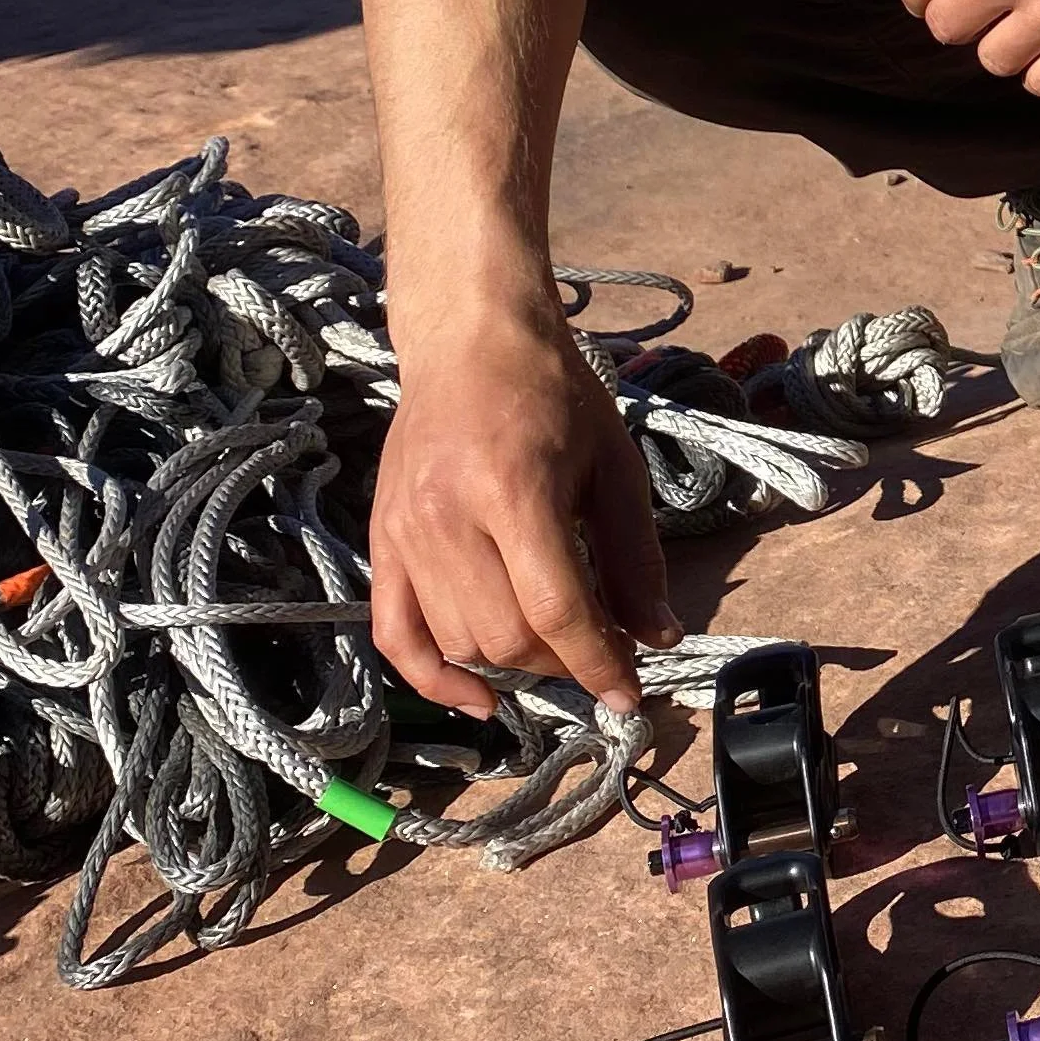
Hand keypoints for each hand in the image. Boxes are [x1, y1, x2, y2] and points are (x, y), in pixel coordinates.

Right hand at [370, 307, 677, 717]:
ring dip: (514, 665)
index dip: (597, 662)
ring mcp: (405, 533)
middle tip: (599, 648)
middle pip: (507, 635)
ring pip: (460, 642)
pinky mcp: (381, 541)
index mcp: (514, 490)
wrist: (470, 342)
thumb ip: (635, 556)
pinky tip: (481, 698)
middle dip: (564, 662)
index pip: (556, 608)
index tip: (629, 694)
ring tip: (553, 644)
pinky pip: (395, 635)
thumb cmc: (553, 395)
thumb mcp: (614, 465)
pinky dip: (436, 679)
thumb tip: (658, 637)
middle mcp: (448, 517)